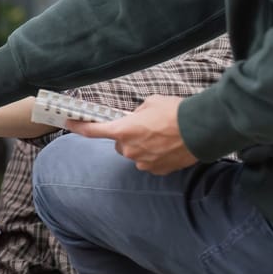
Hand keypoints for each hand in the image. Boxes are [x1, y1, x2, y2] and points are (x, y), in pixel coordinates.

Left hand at [65, 95, 197, 174]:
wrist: (202, 129)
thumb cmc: (175, 112)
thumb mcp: (150, 103)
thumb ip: (136, 113)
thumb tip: (135, 119)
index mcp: (123, 130)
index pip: (94, 131)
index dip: (80, 127)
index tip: (70, 123)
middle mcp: (129, 150)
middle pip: (120, 144)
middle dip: (128, 136)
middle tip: (146, 127)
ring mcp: (142, 162)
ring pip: (135, 154)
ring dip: (143, 146)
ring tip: (163, 135)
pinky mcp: (157, 170)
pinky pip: (149, 162)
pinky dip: (156, 155)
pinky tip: (169, 146)